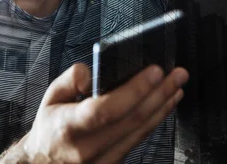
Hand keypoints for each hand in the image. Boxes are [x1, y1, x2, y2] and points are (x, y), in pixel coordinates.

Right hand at [20, 62, 188, 162]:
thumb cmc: (49, 130)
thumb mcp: (49, 98)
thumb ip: (70, 80)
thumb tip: (92, 72)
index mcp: (69, 127)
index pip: (106, 109)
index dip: (133, 91)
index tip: (154, 72)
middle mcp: (88, 148)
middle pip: (132, 120)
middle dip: (159, 93)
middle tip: (177, 74)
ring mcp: (104, 160)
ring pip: (141, 132)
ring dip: (163, 107)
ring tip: (177, 86)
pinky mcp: (115, 163)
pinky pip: (139, 140)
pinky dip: (154, 120)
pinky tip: (164, 105)